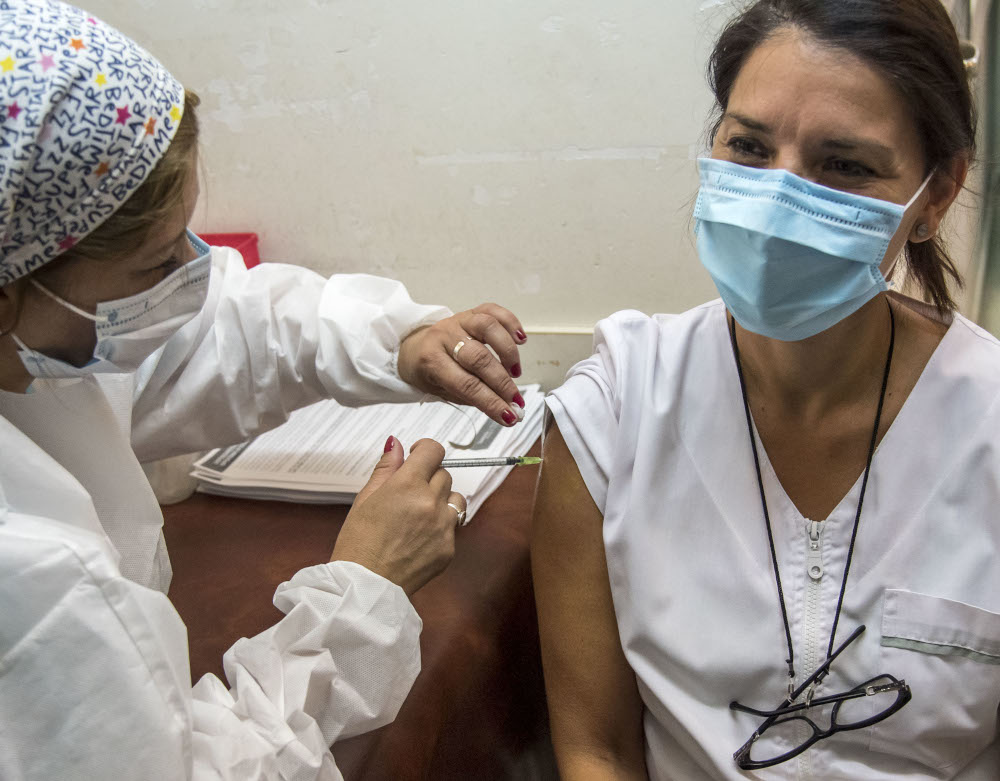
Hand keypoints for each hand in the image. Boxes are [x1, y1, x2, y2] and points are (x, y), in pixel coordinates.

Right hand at [331, 437, 464, 595]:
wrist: (365, 586)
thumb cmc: (359, 543)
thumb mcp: (365, 498)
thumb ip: (386, 468)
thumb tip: (396, 444)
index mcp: (408, 485)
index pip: (433, 450)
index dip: (425, 450)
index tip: (418, 456)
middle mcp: (431, 502)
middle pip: (444, 473)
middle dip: (429, 478)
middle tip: (408, 494)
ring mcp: (443, 526)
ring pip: (456, 498)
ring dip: (442, 500)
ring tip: (419, 515)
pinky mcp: (449, 547)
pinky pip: (454, 526)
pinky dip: (441, 526)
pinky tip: (419, 537)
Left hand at [397, 303, 526, 425]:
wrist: (414, 347)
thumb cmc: (428, 371)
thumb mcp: (441, 391)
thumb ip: (472, 398)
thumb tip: (506, 409)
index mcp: (432, 361)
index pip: (467, 385)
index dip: (491, 402)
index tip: (509, 416)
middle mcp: (444, 337)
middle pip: (479, 358)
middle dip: (503, 384)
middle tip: (516, 401)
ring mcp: (458, 321)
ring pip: (488, 327)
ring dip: (508, 352)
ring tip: (515, 372)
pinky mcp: (470, 312)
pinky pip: (493, 310)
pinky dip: (511, 323)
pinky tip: (520, 340)